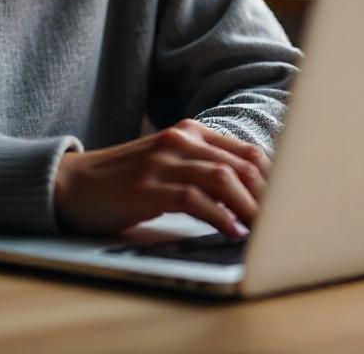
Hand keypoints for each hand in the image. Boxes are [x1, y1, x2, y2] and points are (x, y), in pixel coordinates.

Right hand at [53, 119, 270, 237]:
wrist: (73, 183)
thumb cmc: (124, 180)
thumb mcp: (167, 165)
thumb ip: (203, 171)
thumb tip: (249, 199)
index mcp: (189, 132)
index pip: (246, 151)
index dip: (275, 179)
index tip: (291, 204)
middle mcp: (180, 139)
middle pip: (242, 164)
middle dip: (269, 195)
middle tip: (286, 221)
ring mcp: (164, 160)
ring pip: (223, 178)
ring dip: (250, 207)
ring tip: (266, 230)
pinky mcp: (149, 185)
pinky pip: (194, 198)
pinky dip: (218, 215)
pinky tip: (231, 231)